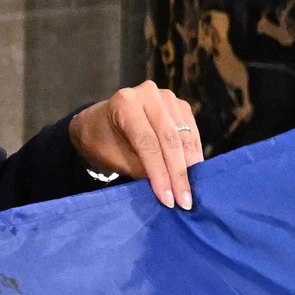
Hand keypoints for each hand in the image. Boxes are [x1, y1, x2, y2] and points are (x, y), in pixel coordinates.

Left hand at [72, 80, 203, 209]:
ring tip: (192, 191)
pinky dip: (194, 155)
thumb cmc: (103, 142)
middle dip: (178, 173)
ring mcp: (167, 97)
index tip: (168, 200)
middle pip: (170, 138)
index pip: (148, 143)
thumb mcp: (115, 158)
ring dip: (190, 166)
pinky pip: (192, 133)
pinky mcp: (180, 106)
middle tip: (185, 201)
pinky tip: (195, 174)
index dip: (160, 173)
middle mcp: (149, 94)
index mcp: (125, 103)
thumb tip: (170, 189)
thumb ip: (141, 170)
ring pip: (185, 136)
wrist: (100, 123)